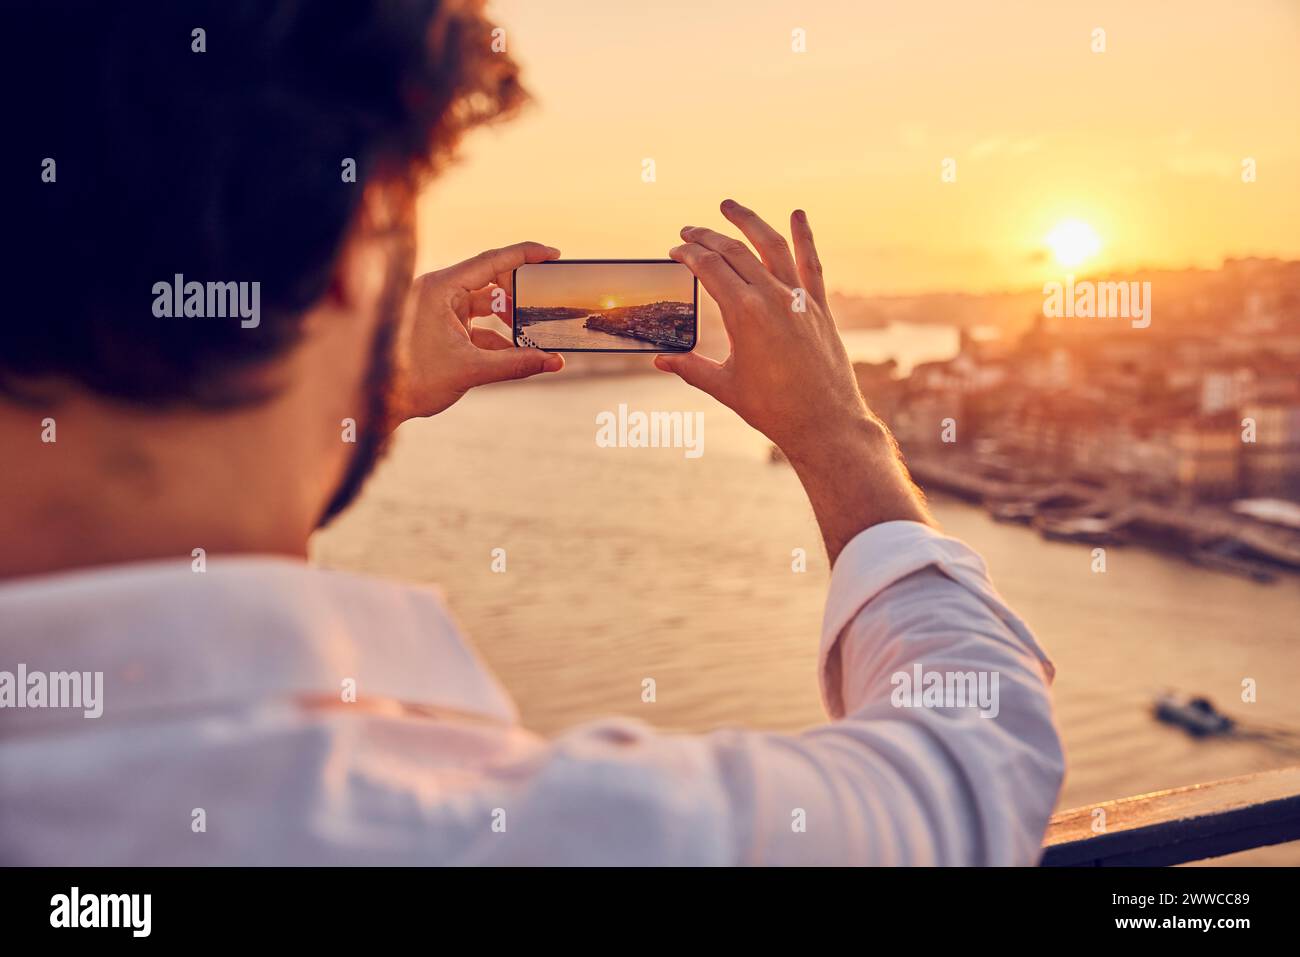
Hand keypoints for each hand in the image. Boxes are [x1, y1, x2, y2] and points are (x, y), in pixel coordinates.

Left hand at [395, 242, 563, 418]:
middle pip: (489, 282)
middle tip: (545, 302)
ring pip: (484, 306)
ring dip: (508, 321)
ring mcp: (438, 309)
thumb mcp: (471, 370)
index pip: (490, 261)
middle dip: (518, 295)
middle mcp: (438, 292)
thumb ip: (517, 364)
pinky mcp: (439, 327)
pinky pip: (475, 324)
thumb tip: (555, 362)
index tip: (553, 254)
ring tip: (533, 335)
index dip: (525, 255)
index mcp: (439, 288)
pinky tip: (515, 352)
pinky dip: (495, 337)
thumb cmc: (413, 380)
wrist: (376, 402)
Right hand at [659, 200, 929, 558]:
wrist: (825, 423)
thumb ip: (691, 368)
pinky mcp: (820, 308)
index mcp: (744, 314)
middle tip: (689, 231)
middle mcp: (773, 298)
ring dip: (749, 221)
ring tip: (729, 205)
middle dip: (708, 237)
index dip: (689, 255)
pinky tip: (798, 215)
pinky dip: (804, 238)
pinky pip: (811, 264)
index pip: (710, 268)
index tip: (676, 250)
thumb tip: (660, 361)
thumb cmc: (773, 410)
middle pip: (735, 252)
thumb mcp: (724, 387)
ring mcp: (800, 299)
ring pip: (771, 246)